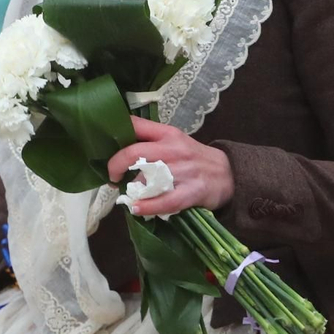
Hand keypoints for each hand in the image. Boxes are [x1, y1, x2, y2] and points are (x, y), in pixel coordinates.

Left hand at [106, 117, 234, 216]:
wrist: (229, 174)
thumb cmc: (195, 158)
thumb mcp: (176, 142)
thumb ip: (152, 142)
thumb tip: (118, 149)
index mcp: (168, 134)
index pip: (136, 125)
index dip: (115, 133)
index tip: (104, 146)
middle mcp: (173, 149)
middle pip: (134, 152)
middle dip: (115, 164)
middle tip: (112, 176)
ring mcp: (183, 171)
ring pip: (147, 178)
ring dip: (131, 188)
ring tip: (127, 194)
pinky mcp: (192, 191)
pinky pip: (165, 200)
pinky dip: (148, 206)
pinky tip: (136, 209)